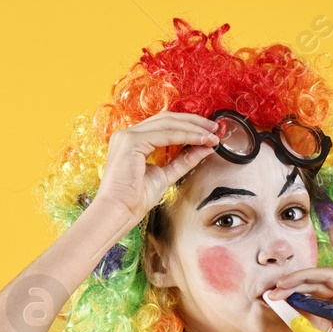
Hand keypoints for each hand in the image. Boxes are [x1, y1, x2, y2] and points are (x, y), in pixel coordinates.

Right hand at [90, 110, 219, 223]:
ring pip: (168, 124)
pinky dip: (186, 136)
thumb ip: (182, 161)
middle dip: (194, 122)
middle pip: (167, 119)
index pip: (164, 125)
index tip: (208, 132)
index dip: (188, 126)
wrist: (118, 212)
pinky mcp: (131, 142)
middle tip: (215, 129)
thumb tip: (204, 148)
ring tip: (212, 135)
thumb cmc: (134, 200)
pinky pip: (165, 134)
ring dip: (193, 128)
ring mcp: (128, 136)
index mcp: (132, 141)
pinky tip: (201, 140)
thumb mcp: (165, 176)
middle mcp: (128, 134)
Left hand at [264, 228, 332, 331]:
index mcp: (332, 300)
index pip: (308, 289)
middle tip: (273, 290)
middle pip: (314, 281)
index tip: (271, 295)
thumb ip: (305, 317)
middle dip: (292, 284)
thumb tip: (284, 307)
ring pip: (326, 275)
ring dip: (303, 277)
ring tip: (284, 283)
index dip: (290, 289)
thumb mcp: (320, 328)